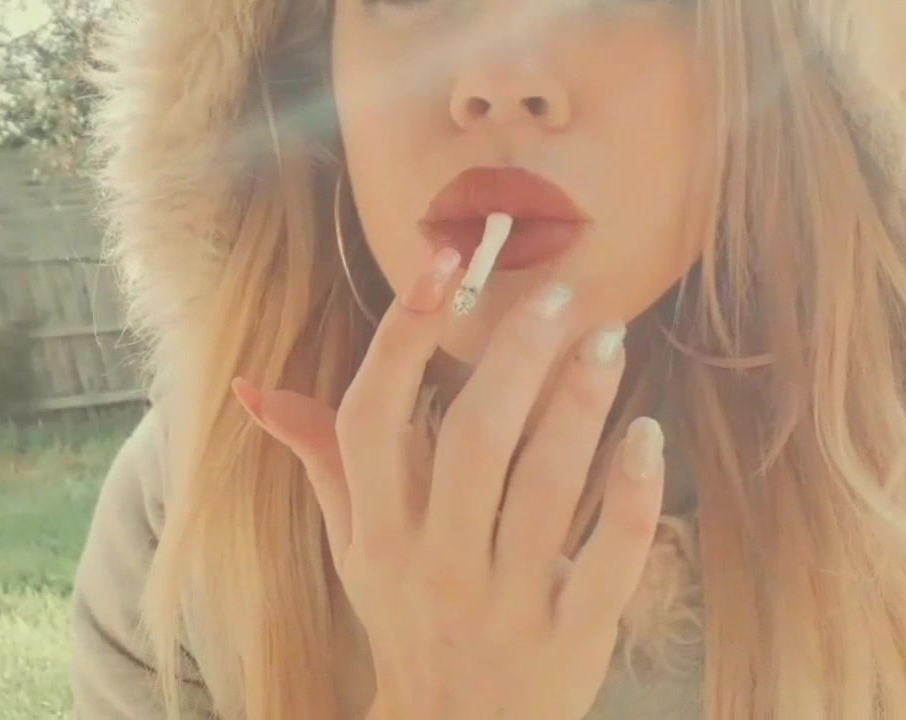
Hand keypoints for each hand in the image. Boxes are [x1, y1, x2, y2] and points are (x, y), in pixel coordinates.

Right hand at [232, 249, 665, 719]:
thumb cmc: (405, 615)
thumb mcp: (353, 546)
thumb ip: (322, 460)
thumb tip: (256, 391)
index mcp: (378, 529)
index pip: (372, 418)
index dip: (403, 333)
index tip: (444, 262)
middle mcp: (433, 559)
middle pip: (472, 439)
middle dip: (515, 356)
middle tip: (558, 297)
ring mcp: (504, 599)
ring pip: (545, 486)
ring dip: (580, 402)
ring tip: (607, 337)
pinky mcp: (572, 633)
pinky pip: (609, 558)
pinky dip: (633, 495)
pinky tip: (649, 434)